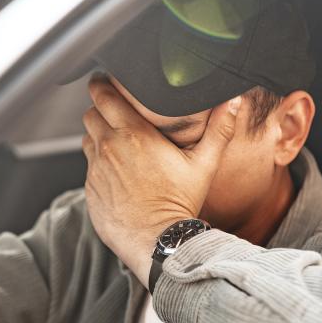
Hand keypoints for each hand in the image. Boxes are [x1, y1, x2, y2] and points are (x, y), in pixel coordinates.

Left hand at [82, 75, 240, 284]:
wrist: (158, 240)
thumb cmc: (180, 202)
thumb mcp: (204, 164)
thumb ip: (219, 129)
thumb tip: (234, 101)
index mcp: (134, 134)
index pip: (103, 96)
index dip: (102, 86)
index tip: (106, 82)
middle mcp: (109, 148)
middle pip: (91, 114)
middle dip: (100, 109)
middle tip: (114, 112)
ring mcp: (97, 169)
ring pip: (87, 139)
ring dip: (98, 136)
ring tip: (117, 142)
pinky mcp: (90, 189)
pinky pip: (89, 166)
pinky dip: (99, 163)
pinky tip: (117, 171)